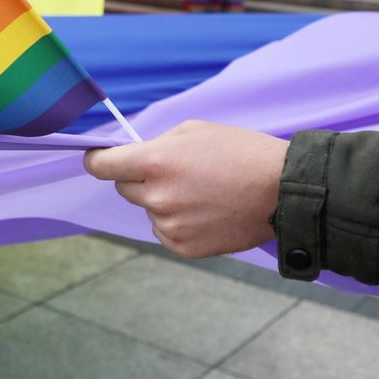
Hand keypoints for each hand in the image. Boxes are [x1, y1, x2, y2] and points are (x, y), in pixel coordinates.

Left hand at [84, 121, 286, 258]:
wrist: (281, 191)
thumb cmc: (241, 152)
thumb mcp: (195, 131)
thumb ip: (157, 144)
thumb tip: (132, 157)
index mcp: (156, 162)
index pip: (102, 166)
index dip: (97, 160)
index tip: (98, 159)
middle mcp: (157, 197)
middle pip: (125, 188)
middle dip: (140, 179)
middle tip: (174, 172)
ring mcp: (170, 225)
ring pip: (149, 210)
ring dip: (162, 201)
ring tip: (201, 192)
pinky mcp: (184, 247)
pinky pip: (164, 231)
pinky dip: (177, 222)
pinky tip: (205, 211)